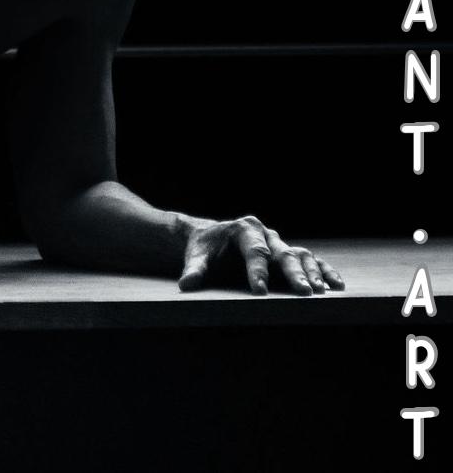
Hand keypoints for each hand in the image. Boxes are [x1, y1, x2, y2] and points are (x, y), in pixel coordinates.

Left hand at [177, 214, 344, 295]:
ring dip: (313, 273)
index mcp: (243, 229)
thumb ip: (193, 269)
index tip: (260, 291)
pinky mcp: (288, 253)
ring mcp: (279, 242)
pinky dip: (324, 271)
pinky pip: (311, 260)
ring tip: (322, 290)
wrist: (210, 238)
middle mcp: (266, 233)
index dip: (257, 272)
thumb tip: (186, 285)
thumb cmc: (204, 248)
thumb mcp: (196, 256)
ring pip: (301, 255)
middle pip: (282, 253)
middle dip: (292, 273)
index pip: (253, 252)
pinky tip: (336, 285)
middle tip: (303, 292)